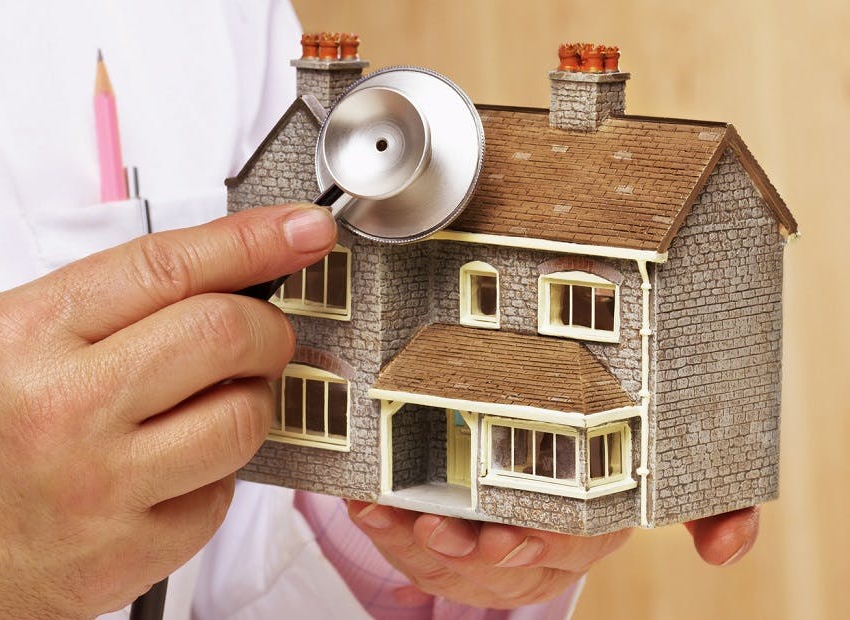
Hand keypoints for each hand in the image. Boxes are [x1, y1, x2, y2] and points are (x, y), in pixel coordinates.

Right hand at [0, 204, 336, 617]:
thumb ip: (77, 305)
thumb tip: (183, 280)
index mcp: (21, 338)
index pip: (168, 266)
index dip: (252, 240)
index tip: (299, 232)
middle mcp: (63, 410)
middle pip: (223, 336)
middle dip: (265, 325)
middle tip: (259, 329)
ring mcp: (97, 492)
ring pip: (239, 422)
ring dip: (248, 400)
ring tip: (211, 400)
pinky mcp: (117, 560)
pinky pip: (215, 503)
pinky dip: (211, 476)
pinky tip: (170, 468)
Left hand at [346, 502, 760, 607]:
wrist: (547, 478)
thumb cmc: (596, 470)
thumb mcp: (655, 479)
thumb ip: (707, 506)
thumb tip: (728, 550)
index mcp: (588, 530)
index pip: (569, 547)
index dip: (538, 545)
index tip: (512, 532)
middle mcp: (537, 552)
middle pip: (502, 567)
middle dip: (467, 553)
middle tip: (438, 528)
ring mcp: (487, 557)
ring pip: (450, 568)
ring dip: (413, 545)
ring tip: (388, 514)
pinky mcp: (443, 554)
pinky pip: (409, 557)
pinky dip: (383, 531)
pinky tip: (366, 505)